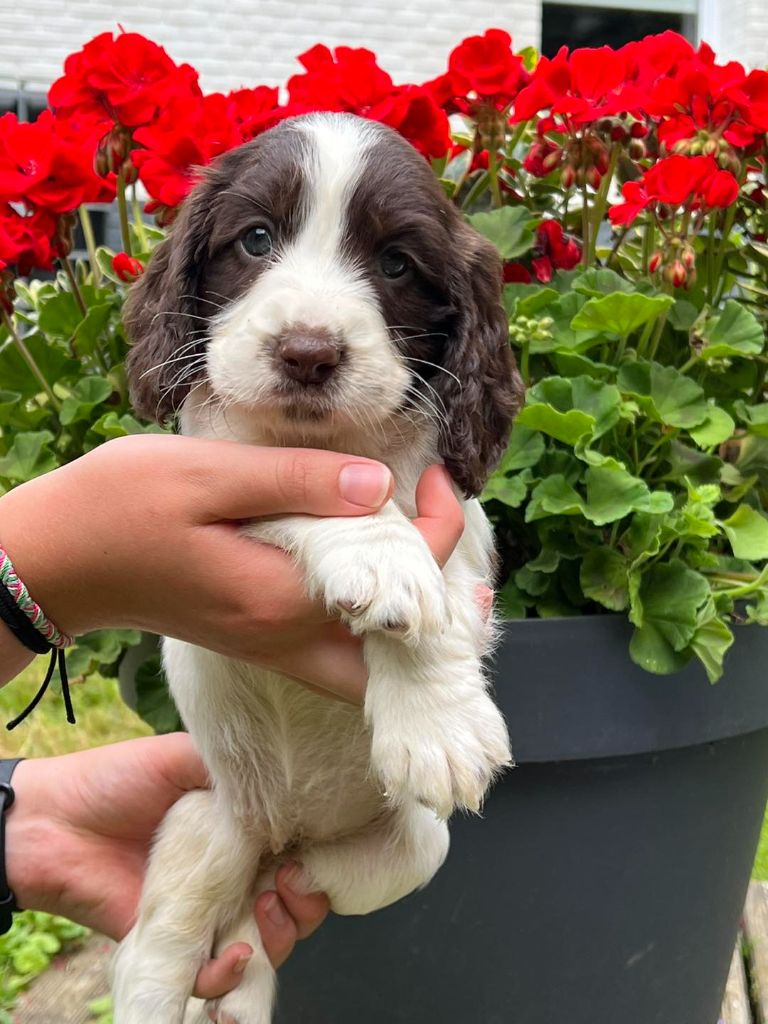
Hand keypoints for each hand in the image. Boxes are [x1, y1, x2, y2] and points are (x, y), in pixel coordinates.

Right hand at [0, 435, 464, 699]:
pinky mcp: (253, 639)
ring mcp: (268, 646)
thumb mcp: (208, 475)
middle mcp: (284, 638)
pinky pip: (334, 653)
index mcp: (281, 598)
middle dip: (441, 608)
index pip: (395, 583)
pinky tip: (375, 581)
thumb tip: (380, 486)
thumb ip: (298, 483)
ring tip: (430, 561)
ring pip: (368, 664)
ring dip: (410, 623)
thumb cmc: (120, 508)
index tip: (439, 478)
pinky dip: (370, 626)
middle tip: (451, 542)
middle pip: (395, 655)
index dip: (437, 529)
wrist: (59, 559)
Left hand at [6, 734, 326, 998]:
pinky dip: (228, 975)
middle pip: (294, 899)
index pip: (300, 846)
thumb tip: (287, 779)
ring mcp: (207, 910)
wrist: (52, 823)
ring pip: (267, 942)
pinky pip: (213, 975)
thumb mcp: (183, 756)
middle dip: (309, 900)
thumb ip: (237, 767)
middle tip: (293, 884)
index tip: (317, 850)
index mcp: (241, 824)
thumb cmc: (116, 780)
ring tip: (268, 911)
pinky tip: (229, 957)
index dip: (319, 853)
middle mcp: (232, 870)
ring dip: (282, 936)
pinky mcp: (176, 945)